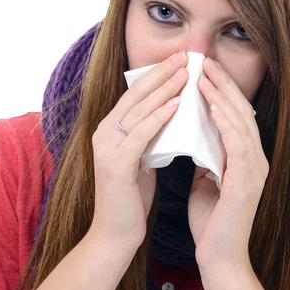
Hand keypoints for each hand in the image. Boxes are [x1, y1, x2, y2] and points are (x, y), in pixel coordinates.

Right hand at [90, 50, 188, 248]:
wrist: (115, 235)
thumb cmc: (131, 197)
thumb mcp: (140, 158)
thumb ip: (148, 136)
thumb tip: (171, 114)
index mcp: (109, 130)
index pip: (135, 94)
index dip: (157, 74)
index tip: (180, 59)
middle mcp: (103, 132)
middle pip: (135, 94)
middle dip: (162, 73)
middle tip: (186, 55)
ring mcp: (106, 147)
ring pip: (139, 109)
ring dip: (165, 89)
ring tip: (187, 72)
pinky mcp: (115, 164)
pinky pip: (141, 134)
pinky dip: (160, 117)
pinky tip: (178, 104)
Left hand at [188, 57, 269, 272]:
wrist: (218, 258)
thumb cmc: (211, 220)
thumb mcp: (206, 179)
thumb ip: (207, 156)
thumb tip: (195, 133)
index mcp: (246, 157)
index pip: (235, 114)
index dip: (221, 89)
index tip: (201, 68)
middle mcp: (255, 159)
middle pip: (241, 111)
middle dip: (222, 84)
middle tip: (202, 60)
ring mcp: (254, 170)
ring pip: (240, 123)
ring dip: (221, 97)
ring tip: (203, 76)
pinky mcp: (247, 183)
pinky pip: (238, 146)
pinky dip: (226, 124)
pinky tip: (212, 108)